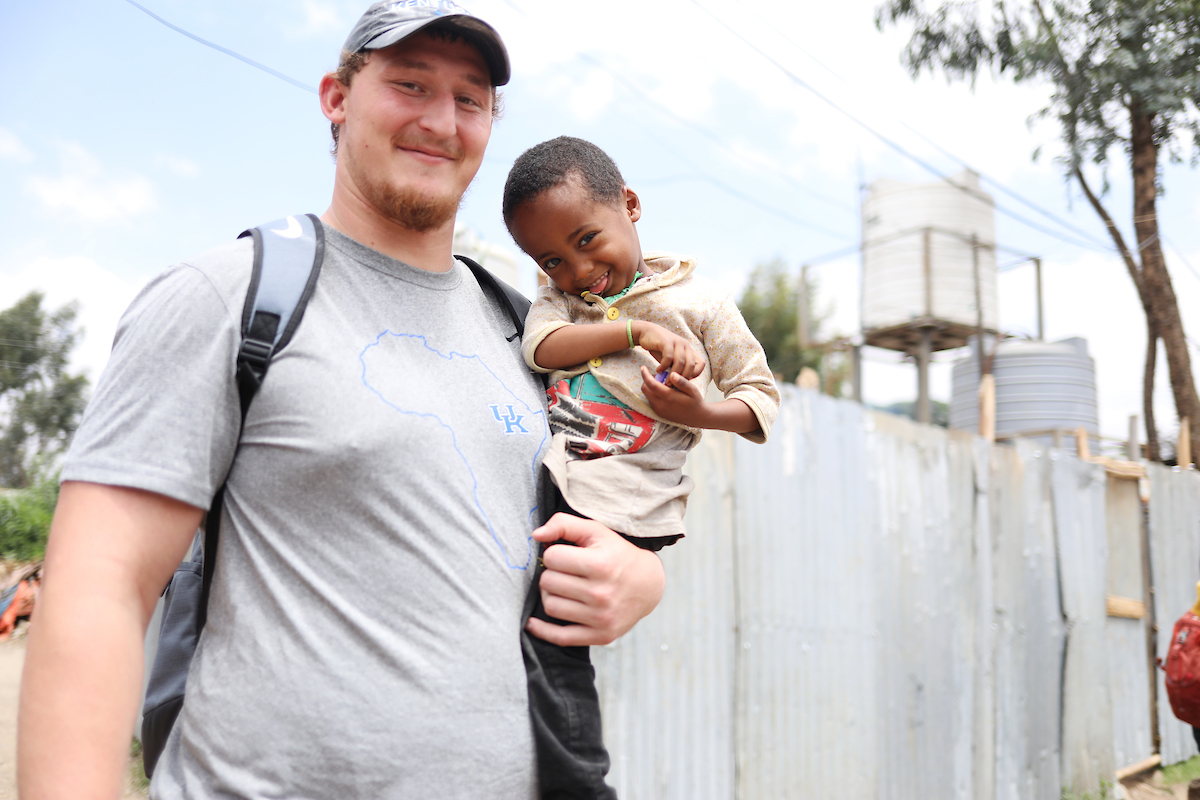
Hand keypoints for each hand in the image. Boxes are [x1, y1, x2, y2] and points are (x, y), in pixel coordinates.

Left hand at [525, 513, 664, 646]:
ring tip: (563, 589)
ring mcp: (601, 617)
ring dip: (551, 595)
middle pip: (548, 582)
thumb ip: (564, 524)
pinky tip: (534, 622)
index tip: (565, 556)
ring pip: (550, 606)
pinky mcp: (601, 636)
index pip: (551, 557)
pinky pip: (560, 638)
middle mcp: (601, 593)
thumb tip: (536, 535)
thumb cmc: (617, 554)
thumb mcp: (596, 531)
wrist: (648, 585)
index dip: (554, 554)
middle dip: (551, 574)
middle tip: (564, 572)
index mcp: (600, 564)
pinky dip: (542, 630)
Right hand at [634, 322, 704, 378]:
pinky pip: (668, 357)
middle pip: (691, 365)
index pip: (701, 364)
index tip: (683, 380)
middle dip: (683, 377)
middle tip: (674, 385)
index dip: (694, 374)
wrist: (646, 333)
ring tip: (666, 381)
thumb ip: (677, 368)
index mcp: (689, 350)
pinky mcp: (666, 342)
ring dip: (673, 374)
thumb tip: (680, 384)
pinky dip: (664, 366)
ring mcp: (676, 342)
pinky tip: (658, 370)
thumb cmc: (659, 348)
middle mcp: (685, 345)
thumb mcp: (671, 359)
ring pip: (680, 362)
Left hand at [640, 366, 708, 427]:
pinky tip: (663, 392)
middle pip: (645, 389)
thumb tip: (672, 374)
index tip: (643, 367)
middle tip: (658, 376)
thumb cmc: (695, 401)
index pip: (651, 384)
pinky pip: (650, 401)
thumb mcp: (692, 389)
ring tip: (662, 384)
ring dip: (650, 387)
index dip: (645, 375)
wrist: (697, 417)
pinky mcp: (659, 413)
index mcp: (668, 397)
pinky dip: (653, 394)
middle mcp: (661, 405)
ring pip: (647, 395)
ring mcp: (659, 410)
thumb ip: (682, 382)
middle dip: (647, 380)